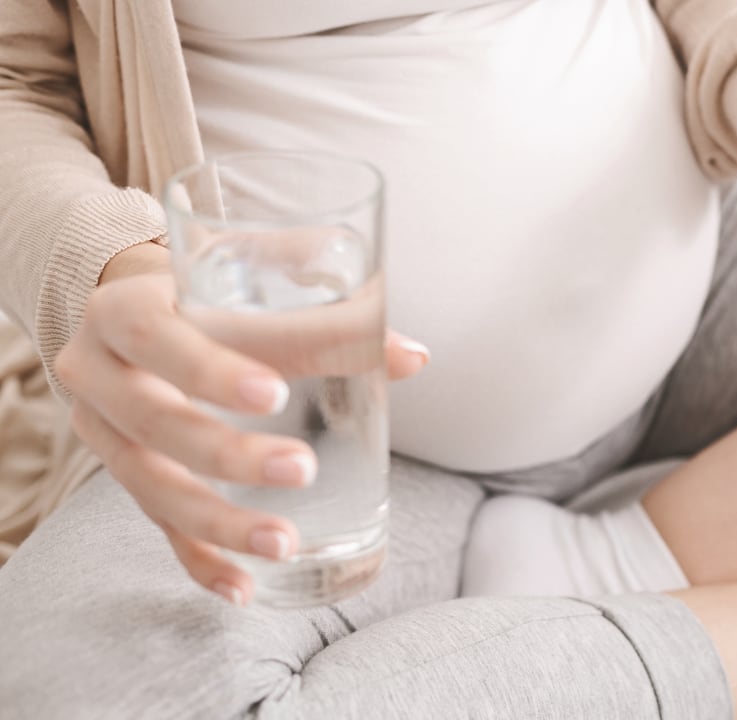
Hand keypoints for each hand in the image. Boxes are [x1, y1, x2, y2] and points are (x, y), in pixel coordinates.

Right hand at [59, 242, 428, 603]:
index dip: (215, 370)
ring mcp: (104, 431)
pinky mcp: (122, 474)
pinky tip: (244, 589)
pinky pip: (157, 526)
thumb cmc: (209, 288)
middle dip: (228, 453)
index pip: (162, 339)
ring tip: (284, 545)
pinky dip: (201, 561)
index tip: (275, 393)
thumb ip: (328, 310)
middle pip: (155, 421)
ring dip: (218, 522)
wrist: (132, 303)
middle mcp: (98, 372)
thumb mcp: (252, 276)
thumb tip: (414, 357)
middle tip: (301, 470)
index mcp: (124, 308)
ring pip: (152, 486)